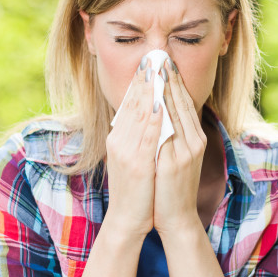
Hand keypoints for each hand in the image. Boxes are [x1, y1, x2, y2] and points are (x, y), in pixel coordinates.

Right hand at [103, 60, 161, 239]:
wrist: (128, 220)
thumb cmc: (136, 190)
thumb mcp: (133, 158)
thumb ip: (137, 137)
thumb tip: (148, 115)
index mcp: (119, 138)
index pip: (130, 104)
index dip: (140, 82)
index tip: (149, 62)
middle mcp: (119, 141)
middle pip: (133, 103)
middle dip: (144, 79)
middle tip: (153, 55)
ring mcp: (127, 152)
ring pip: (139, 114)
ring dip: (149, 90)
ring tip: (156, 69)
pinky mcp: (137, 164)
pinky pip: (147, 135)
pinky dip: (152, 116)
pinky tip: (158, 101)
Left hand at [153, 59, 206, 234]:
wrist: (176, 217)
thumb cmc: (171, 187)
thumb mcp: (175, 156)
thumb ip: (172, 134)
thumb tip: (160, 111)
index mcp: (194, 138)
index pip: (184, 102)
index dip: (174, 80)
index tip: (163, 61)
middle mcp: (194, 141)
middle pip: (182, 102)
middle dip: (169, 77)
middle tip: (159, 54)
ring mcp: (187, 151)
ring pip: (176, 112)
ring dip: (165, 88)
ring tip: (155, 68)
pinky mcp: (177, 161)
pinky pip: (169, 131)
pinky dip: (162, 113)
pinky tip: (154, 99)